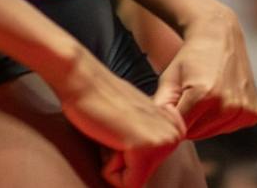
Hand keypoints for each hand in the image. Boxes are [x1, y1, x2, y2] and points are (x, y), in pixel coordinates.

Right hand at [51, 47, 186, 186]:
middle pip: (142, 175)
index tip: (117, 127)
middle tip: (112, 130)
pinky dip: (109, 169)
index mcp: (174, 127)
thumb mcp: (134, 120)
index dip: (124, 155)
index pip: (148, 168)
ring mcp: (163, 141)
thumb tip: (138, 156)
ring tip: (111, 132)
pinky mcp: (146, 148)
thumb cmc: (98, 99)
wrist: (81, 79)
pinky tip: (109, 138)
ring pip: (134, 181)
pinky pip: (127, 184)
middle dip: (120, 161)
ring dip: (114, 163)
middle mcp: (175, 135)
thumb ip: (145, 136)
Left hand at [152, 6, 256, 141]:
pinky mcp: (253, 113)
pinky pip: (230, 128)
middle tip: (189, 97)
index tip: (175, 102)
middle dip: (189, 121)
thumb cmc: (190, 57)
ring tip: (204, 97)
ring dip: (205, 122)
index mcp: (203, 96)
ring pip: (213, 133)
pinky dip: (222, 119)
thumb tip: (159, 129)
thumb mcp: (169, 77)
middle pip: (198, 133)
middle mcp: (226, 105)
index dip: (175, 116)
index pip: (181, 127)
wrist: (219, 36)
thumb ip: (161, 105)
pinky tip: (220, 99)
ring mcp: (242, 110)